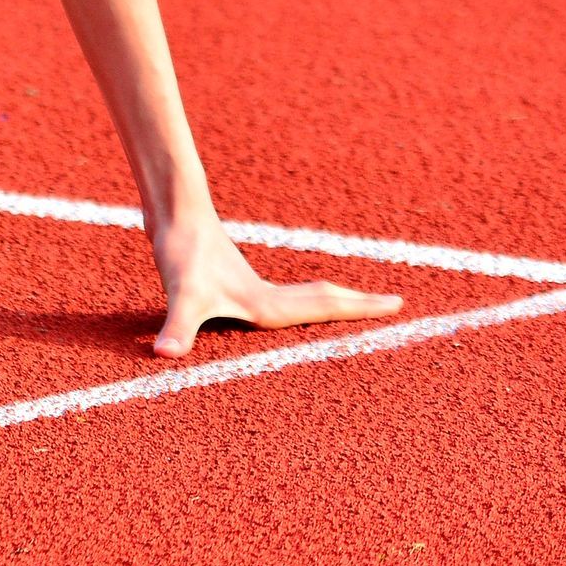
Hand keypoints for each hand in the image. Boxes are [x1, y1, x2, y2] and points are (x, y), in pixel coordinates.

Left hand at [150, 217, 403, 356]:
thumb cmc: (180, 254)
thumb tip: (165, 354)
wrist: (174, 212)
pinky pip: (277, 295)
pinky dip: (295, 300)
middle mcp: (264, 296)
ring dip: (332, 301)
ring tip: (355, 304)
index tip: (399, 304)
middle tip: (394, 305)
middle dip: (359, 305)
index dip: (361, 309)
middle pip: (323, 299)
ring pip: (303, 296)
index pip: (325, 307)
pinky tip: (284, 306)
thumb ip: (178, 328)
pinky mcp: (230, 280)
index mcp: (265, 304)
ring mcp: (248, 286)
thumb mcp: (181, 298)